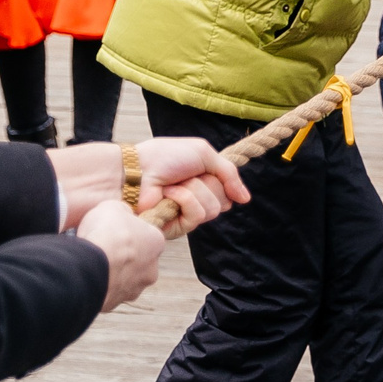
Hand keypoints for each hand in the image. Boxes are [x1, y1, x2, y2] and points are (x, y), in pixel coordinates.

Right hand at [77, 198, 165, 311]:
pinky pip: (107, 292)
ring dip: (112, 272)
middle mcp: (151, 269)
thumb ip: (122, 212)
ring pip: (124, 279)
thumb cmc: (106, 233)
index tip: (115, 230)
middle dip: (123, 256)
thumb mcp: (113, 207)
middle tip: (104, 247)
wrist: (90, 265)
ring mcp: (134, 288)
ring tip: (92, 263)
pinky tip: (88, 276)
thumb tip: (121, 215)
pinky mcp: (116, 302)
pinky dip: (99, 285)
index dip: (129, 232)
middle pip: (138, 260)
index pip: (147, 235)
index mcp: (156, 242)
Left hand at [131, 136, 248, 225]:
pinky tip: (168, 195)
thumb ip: (229, 173)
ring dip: (194, 190)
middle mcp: (198, 199)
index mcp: (203, 181)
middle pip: (224, 200)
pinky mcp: (178, 227)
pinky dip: (184, 200)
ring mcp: (187, 214)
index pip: (229, 190)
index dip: (224, 180)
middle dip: (208, 183)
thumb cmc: (164, 157)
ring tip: (173, 185)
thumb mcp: (204, 153)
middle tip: (187, 175)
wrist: (136, 170)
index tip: (208, 169)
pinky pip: (198, 216)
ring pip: (213, 208)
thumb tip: (246, 199)